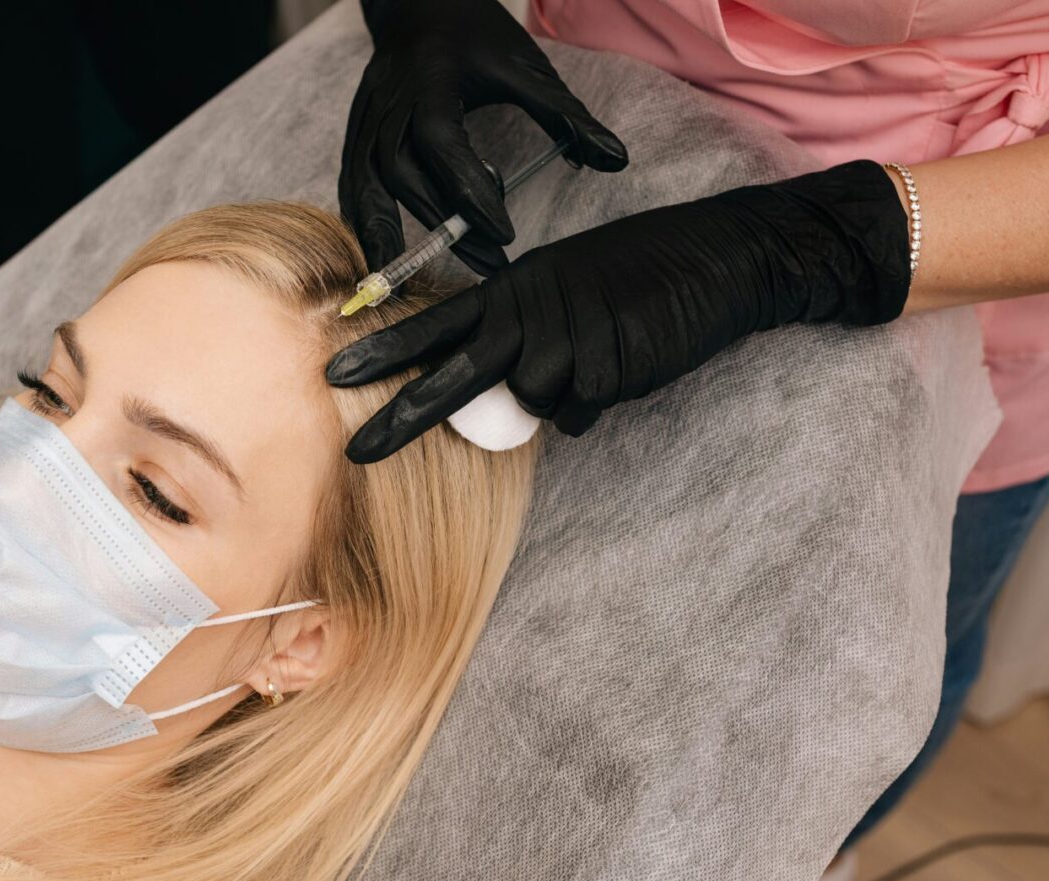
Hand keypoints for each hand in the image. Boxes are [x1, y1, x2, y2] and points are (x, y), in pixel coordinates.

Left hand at [327, 160, 913, 462]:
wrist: (712, 260)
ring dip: (562, 392)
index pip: (434, 322)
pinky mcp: (602, 371)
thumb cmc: (636, 277)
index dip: (385, 349)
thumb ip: (524, 333)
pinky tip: (625, 362)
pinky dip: (599, 398)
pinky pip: (580, 412)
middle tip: (355, 452)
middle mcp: (528, 314)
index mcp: (513, 289)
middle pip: (451, 375)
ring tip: (600, 352)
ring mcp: (565, 343)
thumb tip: (507, 392)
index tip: (336, 371)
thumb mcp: (565, 292)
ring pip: (532, 401)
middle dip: (402, 417)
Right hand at [340, 0, 626, 277]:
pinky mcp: (356, 128)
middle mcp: (391, 100)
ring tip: (410, 277)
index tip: (506, 234)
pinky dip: (361, 217)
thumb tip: (615, 160)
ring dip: (386, 231)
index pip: (444, 145)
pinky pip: (350, 179)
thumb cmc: (475, 33)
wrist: (420, 2)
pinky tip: (379, 250)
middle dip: (443, 224)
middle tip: (488, 264)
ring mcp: (367, 115)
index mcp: (432, 80)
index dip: (470, 193)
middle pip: (403, 172)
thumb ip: (567, 115)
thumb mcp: (526, 66)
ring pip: (366, 181)